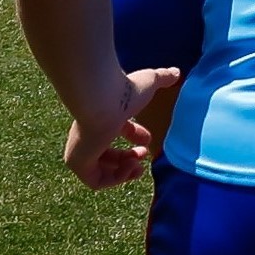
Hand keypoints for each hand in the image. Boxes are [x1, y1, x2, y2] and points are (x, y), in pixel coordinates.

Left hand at [65, 65, 176, 188]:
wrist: (101, 101)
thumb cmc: (124, 91)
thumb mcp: (149, 83)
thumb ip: (162, 78)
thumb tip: (176, 72)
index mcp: (102, 115)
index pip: (115, 130)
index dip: (135, 136)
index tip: (149, 140)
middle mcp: (88, 135)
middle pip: (106, 154)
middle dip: (128, 158)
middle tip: (143, 156)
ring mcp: (80, 151)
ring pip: (100, 171)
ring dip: (123, 171)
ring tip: (137, 166)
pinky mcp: (78, 164)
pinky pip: (96, 181)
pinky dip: (116, 179)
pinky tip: (131, 167)